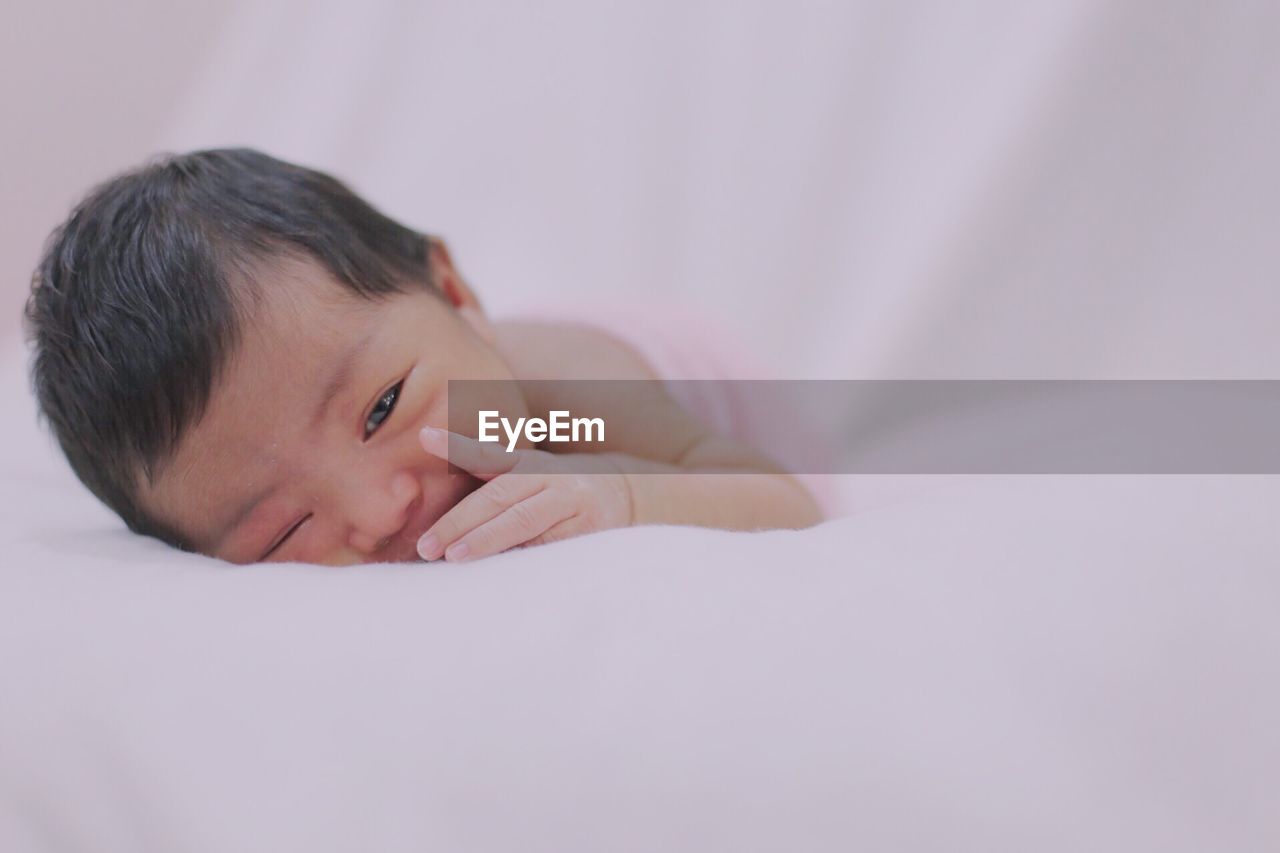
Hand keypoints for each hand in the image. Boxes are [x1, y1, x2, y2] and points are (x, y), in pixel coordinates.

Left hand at [415, 427, 633, 561]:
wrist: (623, 495)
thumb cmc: (552, 488)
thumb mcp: (523, 471)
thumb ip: (480, 463)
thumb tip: (425, 440)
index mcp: (528, 462)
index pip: (487, 454)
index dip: (456, 446)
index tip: (425, 437)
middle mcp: (550, 478)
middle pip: (501, 497)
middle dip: (462, 522)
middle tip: (429, 544)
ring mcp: (572, 504)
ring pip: (525, 524)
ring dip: (488, 541)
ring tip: (455, 557)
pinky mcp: (589, 532)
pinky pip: (549, 549)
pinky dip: (522, 561)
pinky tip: (498, 575)